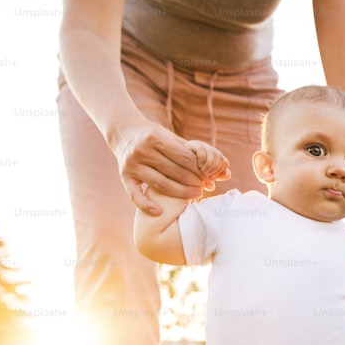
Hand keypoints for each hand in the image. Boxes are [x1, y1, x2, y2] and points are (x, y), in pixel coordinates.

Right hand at [114, 122, 229, 214]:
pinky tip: (159, 212)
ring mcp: (132, 165)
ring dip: (181, 193)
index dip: (199, 169)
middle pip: (175, 172)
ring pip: (160, 185)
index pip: (185, 158)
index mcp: (155, 138)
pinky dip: (146, 205)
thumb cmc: (155, 137)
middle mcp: (142, 151)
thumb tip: (221, 174)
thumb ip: (193, 154)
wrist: (123, 131)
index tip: (208, 177)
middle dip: (193, 181)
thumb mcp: (172, 138)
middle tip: (204, 187)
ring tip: (195, 195)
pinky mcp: (124, 176)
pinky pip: (135, 195)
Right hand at [187, 140, 230, 192]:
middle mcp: (210, 150)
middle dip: (215, 171)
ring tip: (203, 173)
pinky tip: (197, 166)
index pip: (225, 163)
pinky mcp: (194, 145)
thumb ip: (209, 180)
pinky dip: (202, 162)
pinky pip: (203, 154)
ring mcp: (203, 146)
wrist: (175, 159)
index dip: (220, 172)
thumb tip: (212, 187)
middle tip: (207, 176)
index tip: (212, 178)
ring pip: (215, 156)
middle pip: (221, 159)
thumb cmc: (189, 171)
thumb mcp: (202, 178)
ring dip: (209, 167)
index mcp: (215, 157)